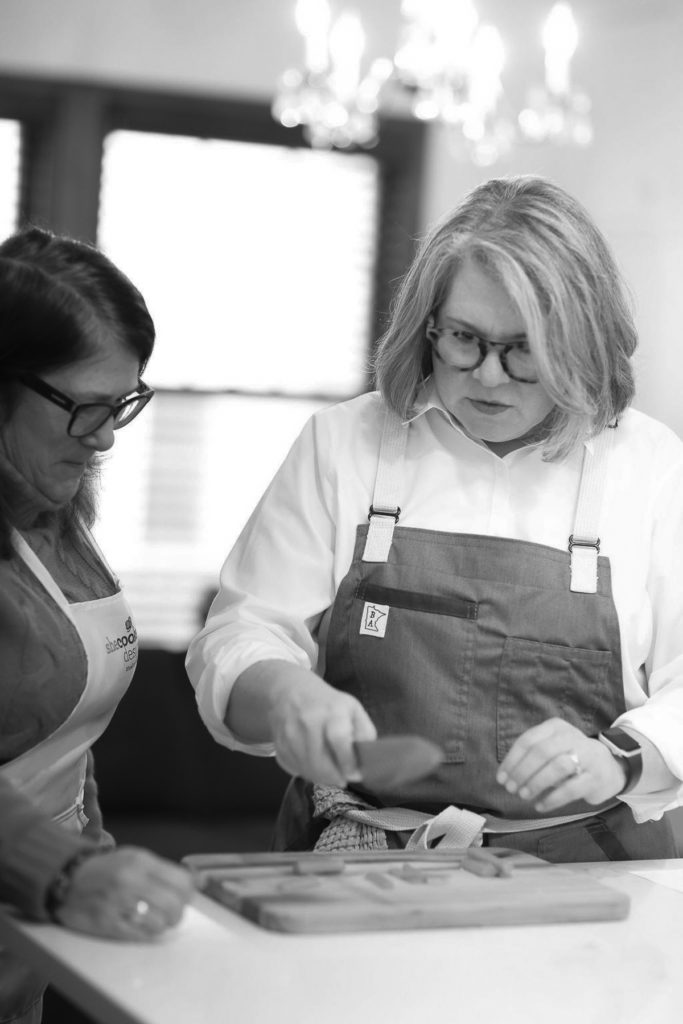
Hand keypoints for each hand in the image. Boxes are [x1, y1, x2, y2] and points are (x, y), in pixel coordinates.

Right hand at [54, 847, 194, 939]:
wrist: (66, 878)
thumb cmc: (105, 870)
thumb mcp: (133, 858)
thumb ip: (162, 870)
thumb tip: (196, 882)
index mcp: (140, 861)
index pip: (181, 881)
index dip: (188, 893)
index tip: (185, 897)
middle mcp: (130, 880)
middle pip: (174, 905)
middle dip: (178, 914)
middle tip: (173, 915)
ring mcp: (117, 902)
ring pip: (159, 923)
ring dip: (162, 926)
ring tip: (156, 922)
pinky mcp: (106, 923)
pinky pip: (139, 935)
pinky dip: (146, 934)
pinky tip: (142, 927)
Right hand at [268, 669, 376, 785]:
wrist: (289, 690)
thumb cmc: (327, 703)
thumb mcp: (352, 709)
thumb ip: (364, 733)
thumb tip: (368, 760)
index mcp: (332, 711)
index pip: (339, 739)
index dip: (347, 761)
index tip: (353, 774)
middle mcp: (308, 721)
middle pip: (319, 761)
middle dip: (333, 777)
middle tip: (342, 780)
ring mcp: (290, 732)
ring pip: (305, 768)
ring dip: (320, 778)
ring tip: (329, 774)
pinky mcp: (278, 743)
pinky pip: (293, 768)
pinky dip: (305, 772)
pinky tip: (313, 766)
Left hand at [496, 717, 626, 812]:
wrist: (609, 767)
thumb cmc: (571, 757)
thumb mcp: (551, 749)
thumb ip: (530, 757)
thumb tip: (505, 776)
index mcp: (556, 727)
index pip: (528, 740)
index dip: (512, 760)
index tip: (501, 778)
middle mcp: (572, 736)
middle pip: (542, 752)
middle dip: (522, 772)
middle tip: (511, 789)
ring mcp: (587, 755)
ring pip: (557, 767)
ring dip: (536, 783)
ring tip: (524, 796)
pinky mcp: (596, 777)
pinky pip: (571, 788)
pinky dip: (552, 798)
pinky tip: (540, 805)